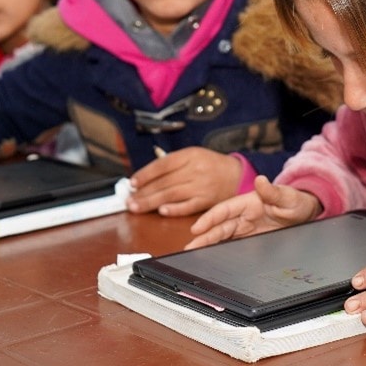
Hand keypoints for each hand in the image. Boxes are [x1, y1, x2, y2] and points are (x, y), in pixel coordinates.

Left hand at [126, 147, 242, 216]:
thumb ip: (172, 162)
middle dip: (144, 192)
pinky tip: (161, 211)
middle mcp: (195, 170)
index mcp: (190, 155)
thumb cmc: (212, 165)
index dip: (145, 174)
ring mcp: (201, 186)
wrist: (237, 175)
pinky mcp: (207, 201)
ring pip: (172, 194)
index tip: (132, 183)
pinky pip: (187, 206)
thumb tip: (146, 175)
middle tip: (129, 200)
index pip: (162, 165)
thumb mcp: (194, 155)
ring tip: (136, 207)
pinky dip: (174, 209)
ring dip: (151, 202)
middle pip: (164, 182)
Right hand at [185, 176, 321, 248]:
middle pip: (220, 226)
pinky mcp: (250, 239)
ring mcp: (246, 228)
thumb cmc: (295, 201)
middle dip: (204, 236)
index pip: (225, 210)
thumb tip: (261, 180)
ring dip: (208, 244)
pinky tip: (210, 257)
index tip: (197, 228)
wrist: (305, 214)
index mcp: (249, 202)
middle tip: (189, 247)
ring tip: (193, 254)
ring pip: (223, 236)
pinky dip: (220, 250)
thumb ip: (273, 191)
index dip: (210, 218)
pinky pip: (232, 244)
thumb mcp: (288, 196)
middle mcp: (244, 215)